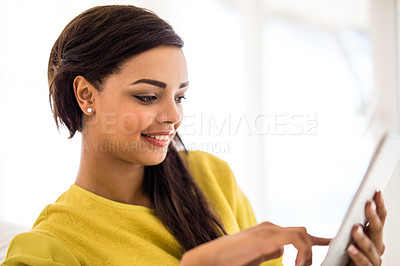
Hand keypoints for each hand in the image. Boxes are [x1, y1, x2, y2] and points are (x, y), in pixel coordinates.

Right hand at [180, 222, 329, 265]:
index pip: (297, 233)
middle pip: (303, 232)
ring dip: (308, 252)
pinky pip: (295, 240)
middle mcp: (270, 228)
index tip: (331, 243)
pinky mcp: (266, 238)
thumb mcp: (257, 257)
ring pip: (302, 234)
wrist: (211, 259)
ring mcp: (268, 231)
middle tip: (307, 265)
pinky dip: (302, 253)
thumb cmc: (231, 260)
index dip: (316, 239)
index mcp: (268, 233)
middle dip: (314, 247)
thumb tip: (282, 252)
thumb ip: (270, 252)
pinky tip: (296, 265)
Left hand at [348, 191, 386, 264]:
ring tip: (355, 228)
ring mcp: (373, 260)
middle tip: (368, 204)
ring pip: (371, 247)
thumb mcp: (348, 236)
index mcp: (374, 237)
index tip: (376, 192)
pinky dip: (358, 255)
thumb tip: (352, 205)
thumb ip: (352, 224)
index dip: (379, 206)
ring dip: (363, 237)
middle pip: (377, 231)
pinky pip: (364, 263)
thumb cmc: (346, 254)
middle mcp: (377, 248)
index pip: (379, 219)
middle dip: (373, 217)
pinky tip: (350, 248)